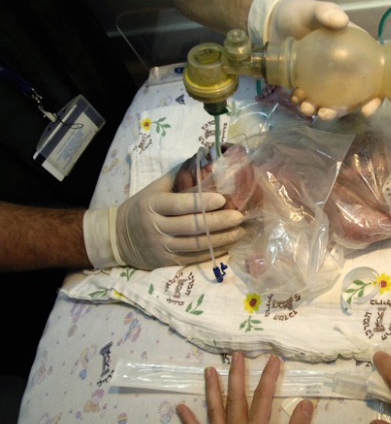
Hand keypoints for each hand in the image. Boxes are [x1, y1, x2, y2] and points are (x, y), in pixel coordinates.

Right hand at [84, 164, 245, 269]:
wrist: (117, 237)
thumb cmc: (142, 207)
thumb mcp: (154, 189)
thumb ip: (178, 178)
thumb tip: (205, 161)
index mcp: (152, 205)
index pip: (179, 204)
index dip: (202, 203)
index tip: (223, 199)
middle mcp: (155, 226)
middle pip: (192, 226)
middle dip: (219, 222)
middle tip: (240, 217)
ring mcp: (161, 246)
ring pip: (195, 244)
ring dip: (221, 239)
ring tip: (240, 231)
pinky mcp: (166, 261)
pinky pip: (193, 258)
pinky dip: (213, 252)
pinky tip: (228, 245)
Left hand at [177, 353, 313, 423]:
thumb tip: (306, 403)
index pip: (264, 396)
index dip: (269, 375)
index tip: (274, 358)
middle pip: (236, 397)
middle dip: (237, 374)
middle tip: (236, 355)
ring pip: (215, 410)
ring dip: (212, 389)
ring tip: (208, 370)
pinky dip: (189, 421)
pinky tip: (180, 408)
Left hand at [268, 0, 382, 120]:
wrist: (277, 22)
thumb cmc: (302, 15)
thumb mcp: (316, 11)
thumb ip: (328, 12)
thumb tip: (342, 21)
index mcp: (357, 54)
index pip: (374, 81)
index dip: (374, 98)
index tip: (366, 110)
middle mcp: (345, 71)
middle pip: (351, 98)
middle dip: (338, 111)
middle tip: (324, 114)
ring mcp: (327, 80)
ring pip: (330, 102)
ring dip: (319, 109)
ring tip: (305, 107)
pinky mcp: (309, 84)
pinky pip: (311, 98)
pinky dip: (304, 102)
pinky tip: (296, 99)